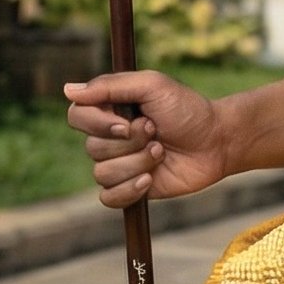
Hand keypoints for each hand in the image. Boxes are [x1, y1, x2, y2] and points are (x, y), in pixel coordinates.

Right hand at [62, 70, 234, 206]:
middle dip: (130, 143)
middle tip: (156, 132)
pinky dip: (129, 189)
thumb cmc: (187, 109)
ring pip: (102, 173)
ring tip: (161, 152)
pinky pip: (109, 198)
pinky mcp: (130, 188)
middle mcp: (109, 136)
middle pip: (91, 148)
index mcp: (110, 108)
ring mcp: (119, 163)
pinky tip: (150, 179)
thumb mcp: (152, 85)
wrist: (217, 142)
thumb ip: (110, 86)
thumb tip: (67, 90)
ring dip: (137, 163)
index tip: (127, 122)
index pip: (77, 116)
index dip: (98, 124)